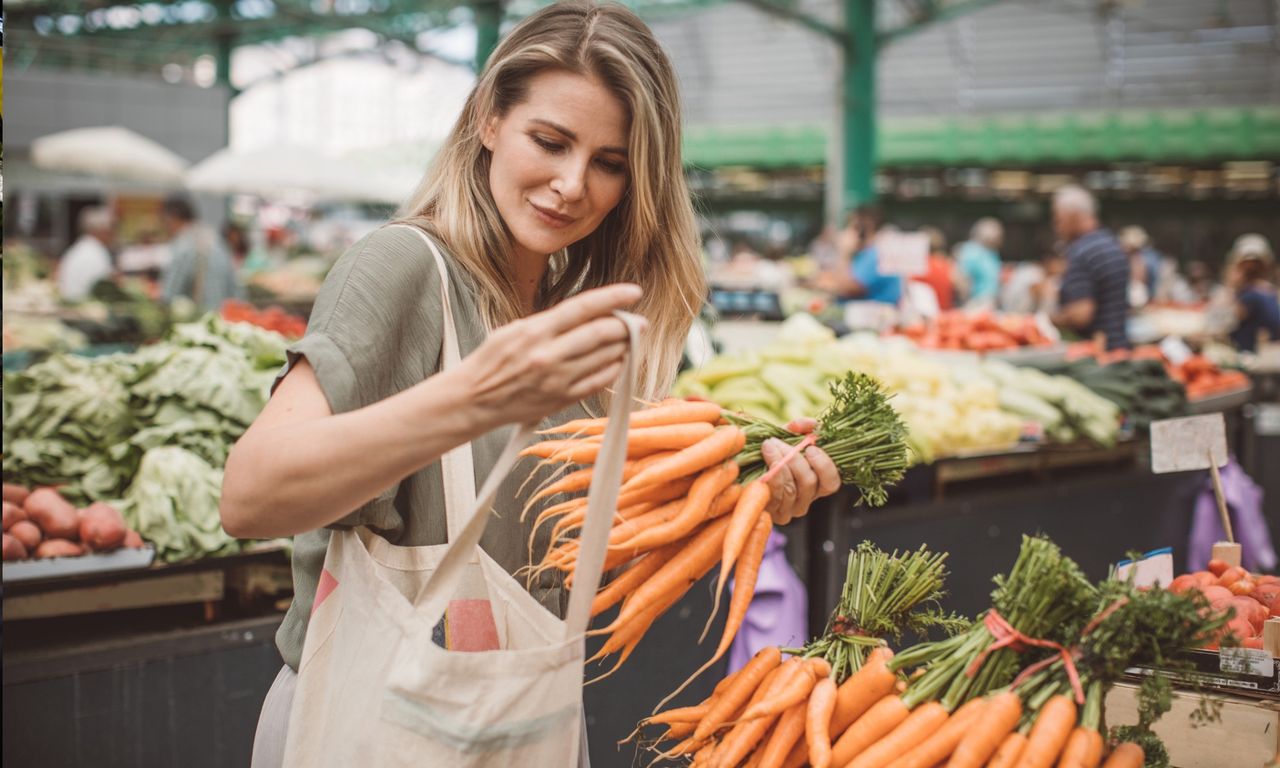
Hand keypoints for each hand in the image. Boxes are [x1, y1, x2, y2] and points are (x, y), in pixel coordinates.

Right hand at [451, 284, 644, 427]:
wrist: (474, 399)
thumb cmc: (492, 360)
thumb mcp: (514, 330)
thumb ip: (550, 322)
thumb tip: (586, 314)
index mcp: (535, 331)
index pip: (583, 307)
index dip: (613, 297)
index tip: (634, 292)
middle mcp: (549, 354)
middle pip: (601, 334)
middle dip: (626, 326)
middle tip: (639, 322)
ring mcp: (557, 379)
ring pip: (605, 358)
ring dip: (623, 347)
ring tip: (628, 341)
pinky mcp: (562, 398)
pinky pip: (600, 382)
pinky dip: (614, 369)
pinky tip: (617, 362)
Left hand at [759, 418, 841, 524]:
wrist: (742, 470)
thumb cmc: (770, 453)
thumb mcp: (787, 436)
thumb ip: (803, 428)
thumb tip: (811, 424)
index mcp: (816, 484)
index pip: (831, 482)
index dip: (824, 466)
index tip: (811, 448)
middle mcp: (806, 500)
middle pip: (808, 482)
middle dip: (793, 458)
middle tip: (777, 442)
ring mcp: (789, 510)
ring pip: (790, 488)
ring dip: (778, 463)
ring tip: (768, 446)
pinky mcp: (773, 514)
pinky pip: (775, 495)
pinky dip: (769, 475)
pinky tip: (762, 462)